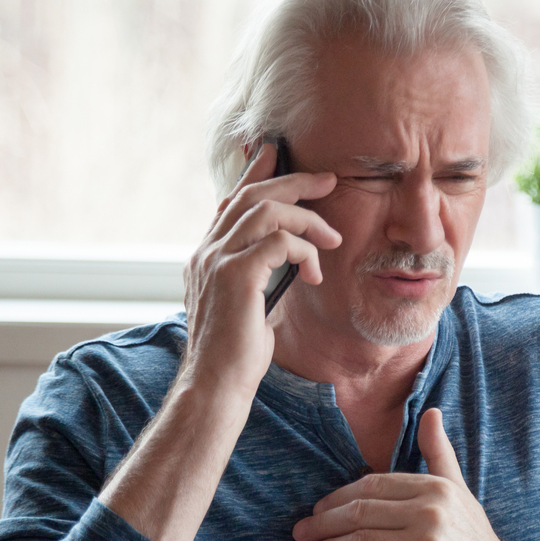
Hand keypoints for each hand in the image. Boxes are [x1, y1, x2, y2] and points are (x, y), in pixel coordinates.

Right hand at [181, 142, 340, 397]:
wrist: (218, 386)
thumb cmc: (236, 354)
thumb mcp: (250, 305)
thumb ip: (260, 275)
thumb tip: (289, 256)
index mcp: (207, 256)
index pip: (231, 201)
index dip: (256, 173)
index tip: (279, 154)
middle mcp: (207, 252)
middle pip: (250, 195)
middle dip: (293, 180)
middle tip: (328, 179)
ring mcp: (217, 261)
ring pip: (266, 211)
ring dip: (307, 219)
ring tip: (332, 237)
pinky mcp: (236, 276)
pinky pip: (279, 242)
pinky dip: (305, 251)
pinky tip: (316, 274)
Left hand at [292, 408, 531, 540]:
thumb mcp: (461, 492)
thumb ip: (439, 453)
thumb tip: (431, 411)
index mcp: (435, 487)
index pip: (372, 485)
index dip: (338, 497)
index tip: (318, 510)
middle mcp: (431, 511)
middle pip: (360, 512)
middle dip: (323, 523)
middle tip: (300, 532)